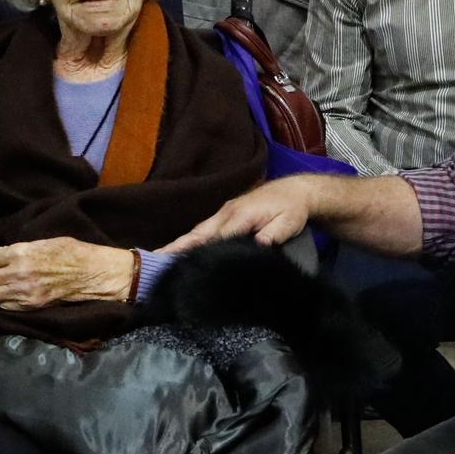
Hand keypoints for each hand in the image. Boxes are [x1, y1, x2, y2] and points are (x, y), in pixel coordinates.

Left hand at [0, 238, 131, 310]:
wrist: (92, 273)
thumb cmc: (70, 252)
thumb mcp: (42, 242)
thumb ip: (13, 248)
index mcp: (20, 253)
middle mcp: (19, 273)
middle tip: (0, 274)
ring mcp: (25, 291)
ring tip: (7, 286)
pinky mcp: (32, 305)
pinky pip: (6, 307)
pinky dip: (7, 302)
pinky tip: (16, 295)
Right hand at [163, 177, 315, 253]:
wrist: (295, 190)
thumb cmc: (292, 209)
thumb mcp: (288, 223)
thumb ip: (273, 234)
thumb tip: (259, 246)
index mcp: (241, 215)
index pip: (217, 237)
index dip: (199, 250)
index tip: (182, 263)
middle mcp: (227, 212)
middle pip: (200, 232)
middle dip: (179, 245)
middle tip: (158, 258)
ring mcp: (225, 212)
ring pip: (199, 230)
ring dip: (181, 243)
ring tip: (161, 256)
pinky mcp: (226, 214)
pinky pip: (205, 228)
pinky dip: (191, 239)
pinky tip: (182, 249)